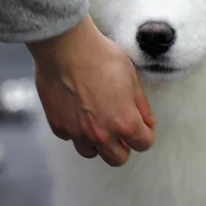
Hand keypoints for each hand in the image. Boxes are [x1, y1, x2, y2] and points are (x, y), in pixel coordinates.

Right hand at [26, 15, 154, 165]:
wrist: (66, 47)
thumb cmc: (102, 57)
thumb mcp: (132, 77)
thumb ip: (141, 105)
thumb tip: (148, 122)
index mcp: (125, 122)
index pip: (143, 144)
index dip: (146, 135)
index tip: (143, 127)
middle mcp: (101, 134)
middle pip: (117, 159)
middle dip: (123, 147)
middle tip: (122, 130)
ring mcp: (77, 132)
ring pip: (92, 153)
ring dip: (98, 143)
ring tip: (99, 123)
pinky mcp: (58, 125)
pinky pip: (70, 138)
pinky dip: (76, 130)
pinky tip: (79, 112)